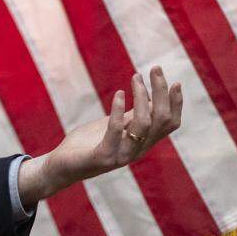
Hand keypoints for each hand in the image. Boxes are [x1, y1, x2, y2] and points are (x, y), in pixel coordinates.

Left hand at [18, 66, 182, 207]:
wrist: (61, 166)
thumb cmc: (87, 143)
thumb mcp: (113, 125)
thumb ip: (131, 116)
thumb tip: (148, 97)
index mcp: (143, 142)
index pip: (170, 124)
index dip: (175, 103)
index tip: (176, 81)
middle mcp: (138, 150)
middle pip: (161, 120)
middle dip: (161, 92)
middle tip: (155, 69)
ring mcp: (122, 155)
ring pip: (144, 124)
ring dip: (141, 97)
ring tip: (135, 77)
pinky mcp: (103, 157)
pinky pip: (115, 131)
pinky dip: (118, 110)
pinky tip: (118, 94)